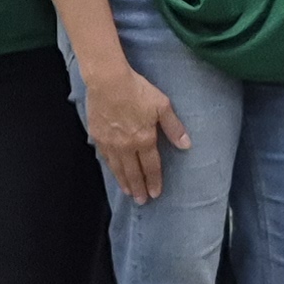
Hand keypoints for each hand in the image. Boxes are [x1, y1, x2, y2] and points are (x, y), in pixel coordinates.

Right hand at [81, 64, 187, 204]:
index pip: (150, 167)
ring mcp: (110, 142)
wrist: (108, 81)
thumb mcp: (162, 106)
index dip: (154, 181)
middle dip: (138, 188)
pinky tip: (112, 170)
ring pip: (117, 168)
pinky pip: (104, 157)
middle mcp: (127, 146)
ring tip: (127, 192)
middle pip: (133, 172)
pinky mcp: (97, 135)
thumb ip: (174, 127)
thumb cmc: (137, 90)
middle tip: (141, 201)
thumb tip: (186, 145)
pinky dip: (109, 167)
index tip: (155, 194)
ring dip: (123, 182)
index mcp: (144, 140)